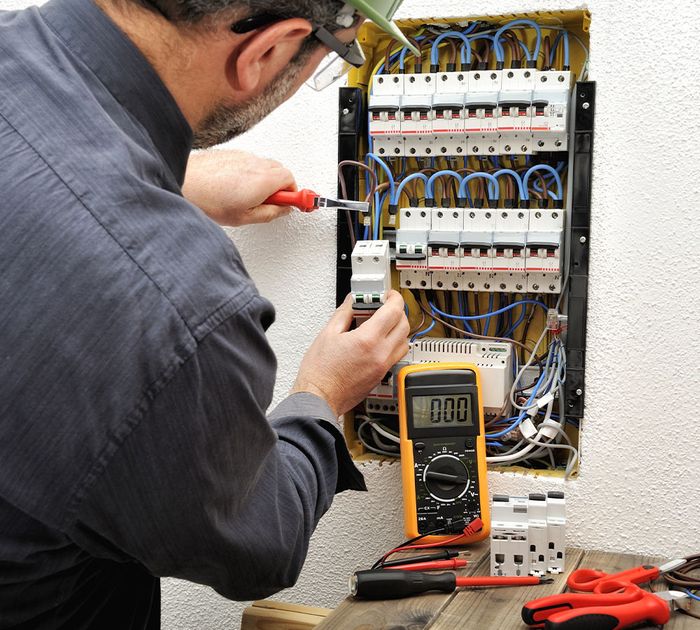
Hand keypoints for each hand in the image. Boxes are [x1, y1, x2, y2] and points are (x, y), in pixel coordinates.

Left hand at [182, 149, 296, 225]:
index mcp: (264, 180)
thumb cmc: (208, 199)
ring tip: (251, 196)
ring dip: (265, 179)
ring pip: (265, 165)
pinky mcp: (231, 153)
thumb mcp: (245, 217)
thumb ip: (271, 213)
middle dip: (281, 186)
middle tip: (273, 202)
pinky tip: (237, 187)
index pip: (292, 180)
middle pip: (281, 170)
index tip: (296, 202)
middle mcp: (256, 163)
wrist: (183, 183)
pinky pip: (250, 162)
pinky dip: (250, 173)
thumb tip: (283, 210)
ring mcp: (243, 156)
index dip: (294, 193)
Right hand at [291, 291, 409, 416]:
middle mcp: (380, 354)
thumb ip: (344, 313)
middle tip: (385, 306)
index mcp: (367, 340)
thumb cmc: (320, 372)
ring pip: (405, 342)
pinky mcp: (382, 376)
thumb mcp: (328, 333)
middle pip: (404, 325)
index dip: (394, 298)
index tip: (388, 295)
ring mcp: (383, 366)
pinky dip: (394, 344)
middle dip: (397, 311)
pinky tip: (379, 341)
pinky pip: (397, 355)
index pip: (393, 311)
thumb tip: (353, 301)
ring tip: (383, 324)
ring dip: (399, 329)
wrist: (319, 398)